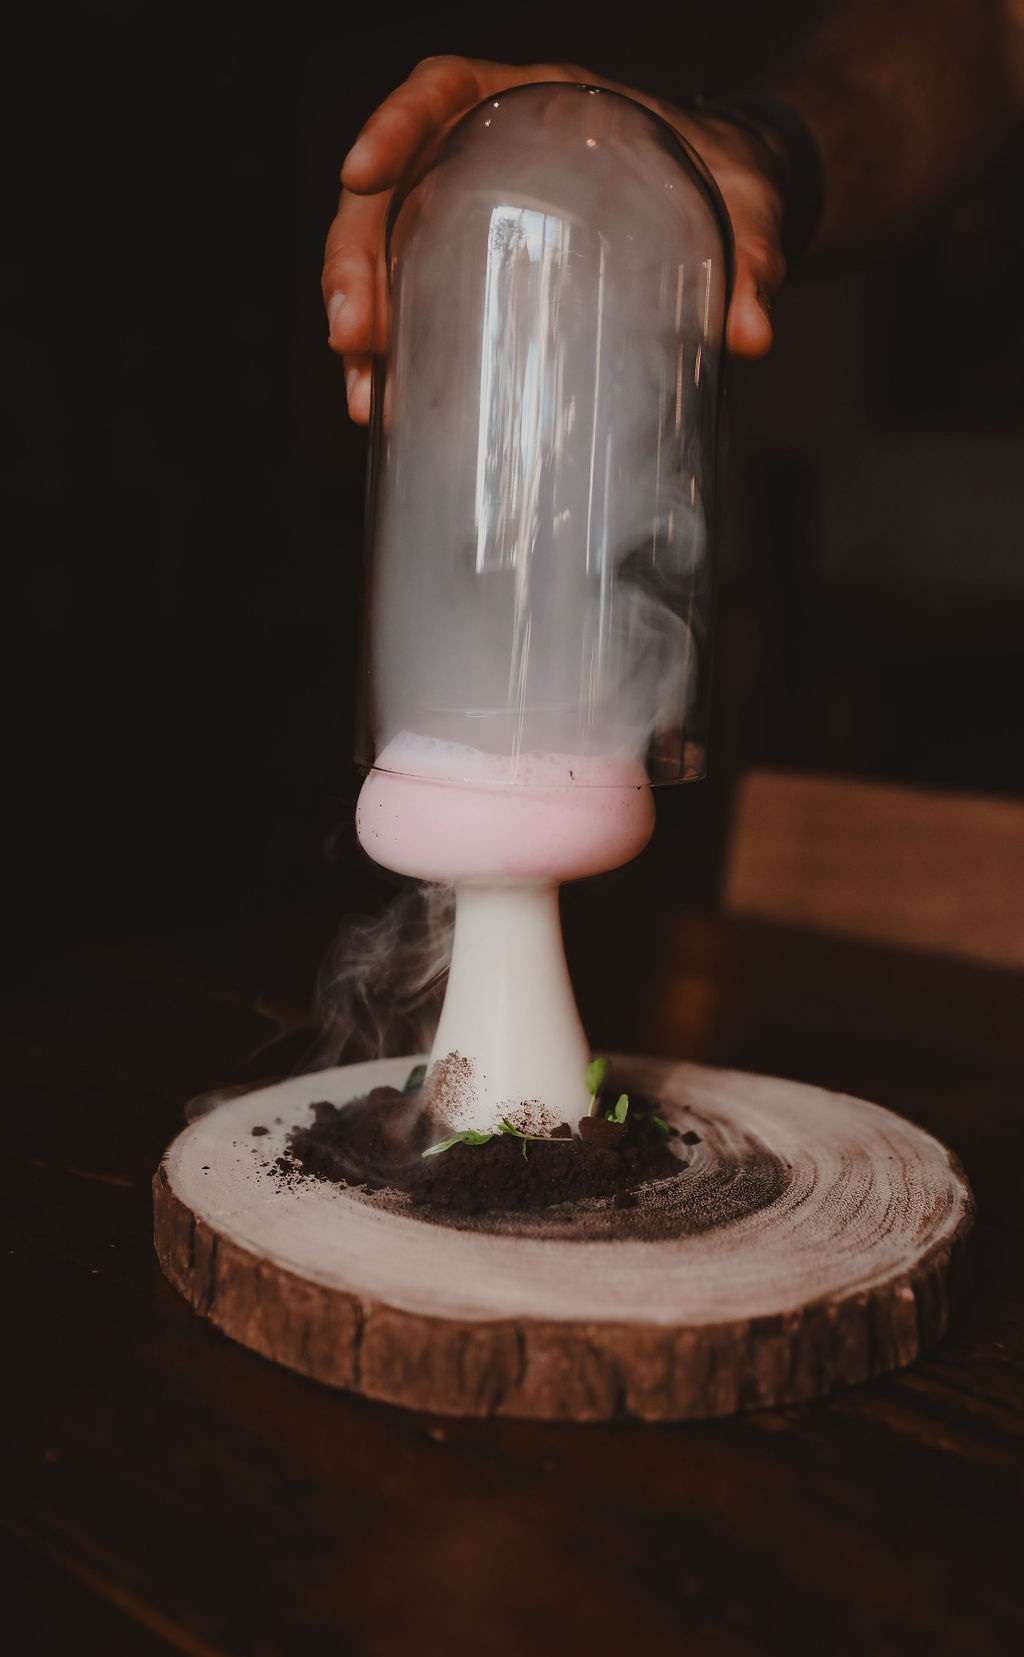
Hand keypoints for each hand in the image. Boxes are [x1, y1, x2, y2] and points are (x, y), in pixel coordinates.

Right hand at [323, 56, 785, 422]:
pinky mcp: (481, 271)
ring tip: (362, 392)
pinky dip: (394, 349)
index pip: (444, 90)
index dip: (393, 124)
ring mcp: (477, 213)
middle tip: (354, 335)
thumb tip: (752, 333)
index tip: (361, 172)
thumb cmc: (727, 186)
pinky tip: (384, 402)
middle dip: (354, 258)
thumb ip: (753, 260)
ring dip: (360, 317)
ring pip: (387, 250)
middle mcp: (491, 152)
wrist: (731, 213)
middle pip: (391, 188)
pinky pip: (416, 297)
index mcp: (539, 104)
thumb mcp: (743, 211)